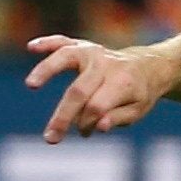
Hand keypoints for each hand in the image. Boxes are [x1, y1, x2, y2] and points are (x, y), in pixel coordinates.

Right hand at [27, 36, 168, 140]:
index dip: (88, 122)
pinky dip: (47, 42)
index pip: (97, 107)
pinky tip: (31, 47)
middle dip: (63, 117)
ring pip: (66, 58)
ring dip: (47, 70)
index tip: (85, 133)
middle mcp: (106, 65)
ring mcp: (93, 52)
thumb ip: (118, 118)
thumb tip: (99, 127)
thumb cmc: (139, 93)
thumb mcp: (137, 110)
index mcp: (122, 83)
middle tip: (50, 139)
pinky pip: (63, 41)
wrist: (148, 67)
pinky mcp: (82, 45)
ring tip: (31, 85)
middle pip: (78, 91)